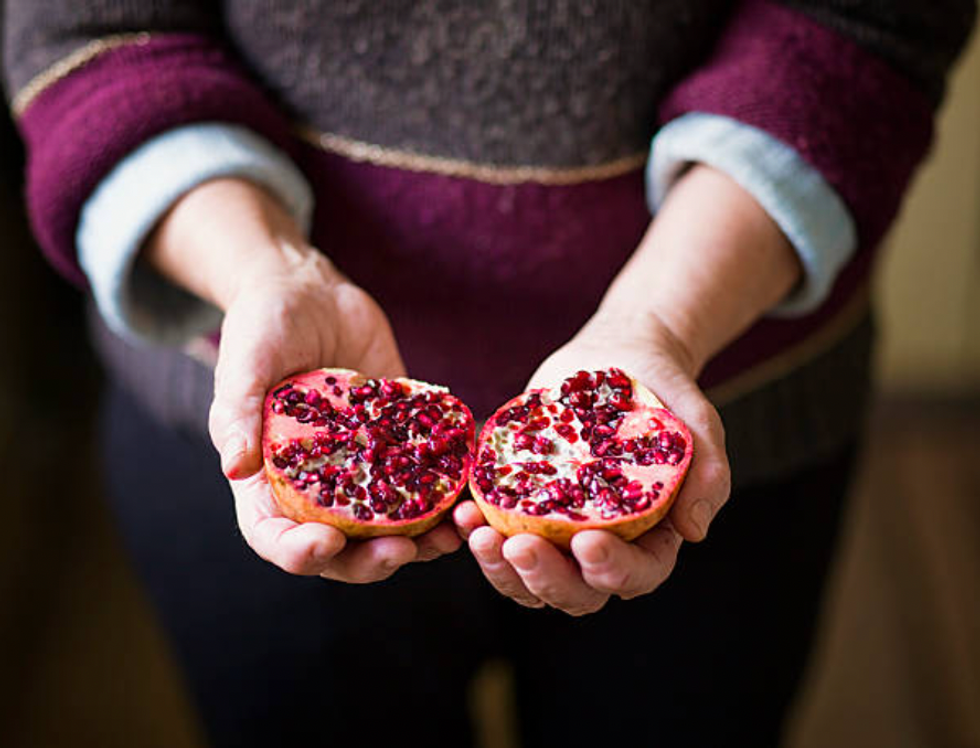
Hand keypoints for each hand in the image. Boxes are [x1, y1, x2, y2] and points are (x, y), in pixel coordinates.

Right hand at [145, 179, 461, 580]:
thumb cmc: (262, 328)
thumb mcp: (243, 366)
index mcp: (268, 480)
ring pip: (391, 524)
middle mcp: (318, 486)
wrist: (310, 292)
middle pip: (342, 547)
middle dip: (371, 559)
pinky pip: (423, 478)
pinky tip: (470, 492)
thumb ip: (238, 414)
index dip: (299, 553)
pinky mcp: (398, 444)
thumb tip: (235, 469)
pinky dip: (447, 492)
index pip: (276, 536)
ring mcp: (362, 469)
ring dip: (421, 540)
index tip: (328, 545)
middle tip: (400, 552)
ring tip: (451, 537)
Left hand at [454, 311, 729, 614]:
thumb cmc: (665, 396)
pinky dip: (476, 530)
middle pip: (574, 592)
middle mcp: (601, 547)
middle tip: (519, 545)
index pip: (635, 574)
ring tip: (478, 533)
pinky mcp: (520, 506)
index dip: (612, 569)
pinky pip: (496, 535)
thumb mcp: (698, 425)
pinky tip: (463, 510)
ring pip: (526, 577)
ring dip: (499, 567)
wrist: (619, 359)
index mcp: (650, 539)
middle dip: (544, 577)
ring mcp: (556, 531)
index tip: (586, 541)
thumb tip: (693, 532)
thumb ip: (708, 474)